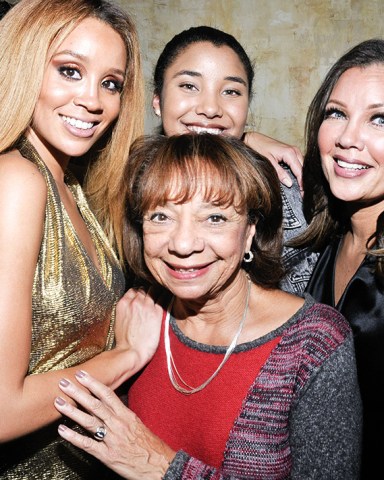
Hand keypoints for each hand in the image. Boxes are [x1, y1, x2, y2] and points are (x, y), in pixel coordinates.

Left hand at [55, 371, 175, 479]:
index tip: (81, 374)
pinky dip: (73, 437)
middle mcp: (118, 424)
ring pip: (89, 421)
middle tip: (64, 382)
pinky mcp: (107, 455)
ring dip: (72, 410)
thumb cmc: (149, 446)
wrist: (160, 465)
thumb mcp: (137, 424)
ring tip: (58, 401)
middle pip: (95, 404)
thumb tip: (110, 405)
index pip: (107, 394)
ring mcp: (111, 439)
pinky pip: (87, 444)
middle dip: (78, 392)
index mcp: (126, 415)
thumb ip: (123, 415)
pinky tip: (62, 430)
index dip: (93, 383)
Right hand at [114, 287, 163, 369]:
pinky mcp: (157, 313)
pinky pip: (163, 298)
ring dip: (156, 291)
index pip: (133, 290)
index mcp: (123, 304)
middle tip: (153, 294)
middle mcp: (134, 302)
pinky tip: (168, 296)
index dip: (138, 292)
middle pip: (143, 289)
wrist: (130, 353)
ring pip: (153, 290)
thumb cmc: (124, 342)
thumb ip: (126, 310)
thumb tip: (132, 308)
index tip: (142, 295)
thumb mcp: (120, 321)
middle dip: (147, 291)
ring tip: (161, 293)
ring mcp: (146, 306)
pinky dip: (165, 296)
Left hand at [243, 131, 302, 189]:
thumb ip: (280, 174)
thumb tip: (290, 184)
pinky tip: (296, 179)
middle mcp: (294, 150)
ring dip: (302, 176)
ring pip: (302, 166)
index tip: (303, 193)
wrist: (253, 139)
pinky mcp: (291, 152)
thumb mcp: (269, 163)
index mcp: (290, 153)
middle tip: (302, 193)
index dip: (302, 183)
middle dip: (304, 181)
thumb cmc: (259, 148)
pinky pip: (298, 162)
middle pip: (303, 168)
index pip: (300, 171)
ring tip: (301, 188)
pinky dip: (298, 171)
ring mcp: (294, 150)